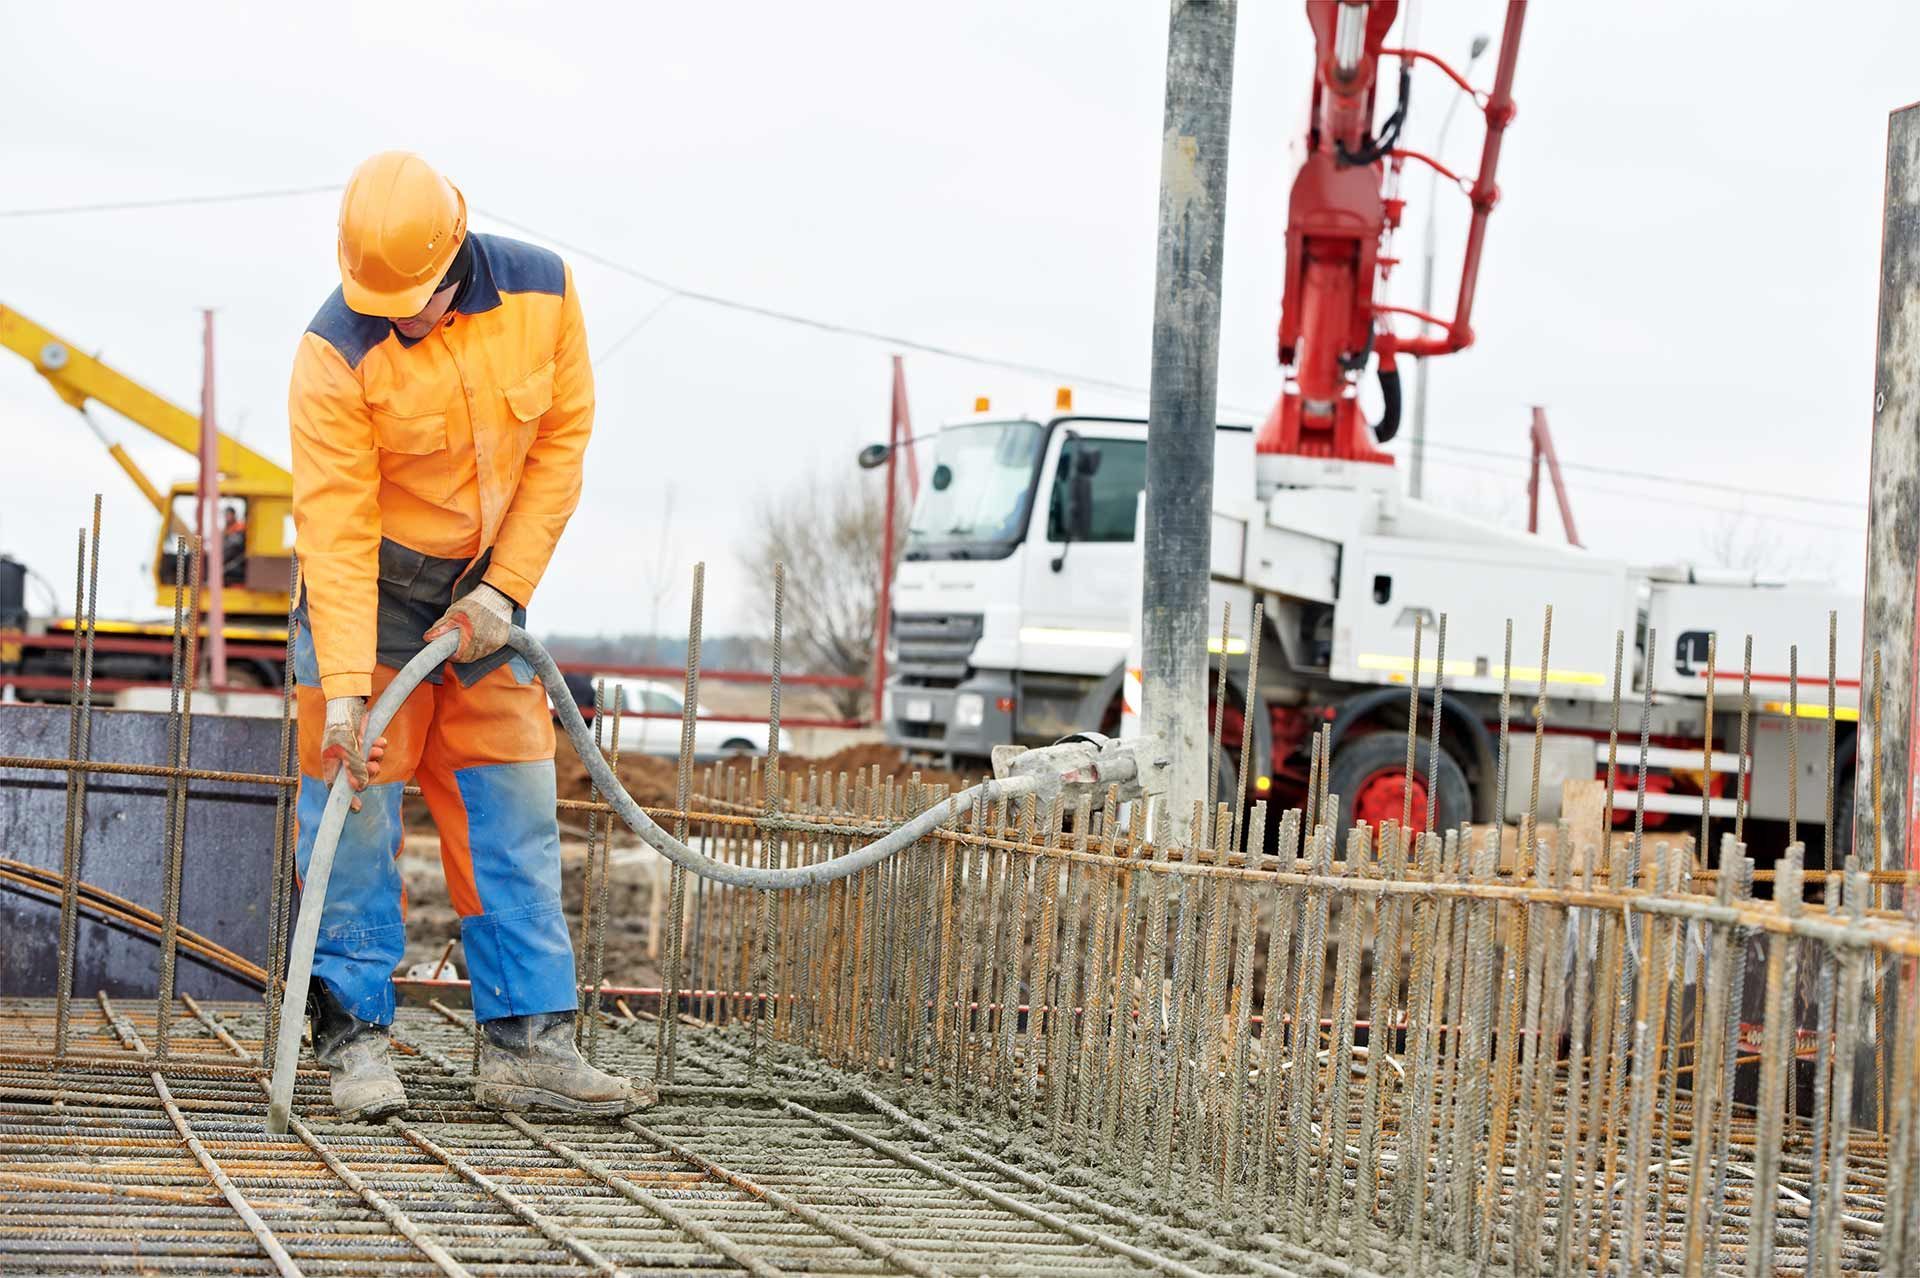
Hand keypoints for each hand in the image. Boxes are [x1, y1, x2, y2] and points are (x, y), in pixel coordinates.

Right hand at [320, 696, 387, 811]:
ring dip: (374, 758)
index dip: (345, 797)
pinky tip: (382, 742)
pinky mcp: (362, 741)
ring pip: (366, 763)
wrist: (348, 700)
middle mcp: (340, 758)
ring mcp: (351, 750)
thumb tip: (360, 787)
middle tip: (374, 768)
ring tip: (378, 749)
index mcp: (330, 762)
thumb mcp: (348, 750)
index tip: (357, 806)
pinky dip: (378, 748)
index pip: (335, 786)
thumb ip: (354, 768)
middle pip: (355, 775)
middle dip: (366, 773)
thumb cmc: (342, 725)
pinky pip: (372, 750)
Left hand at [426, 583, 513, 663]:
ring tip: (470, 636)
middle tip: (459, 642)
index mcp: (471, 637)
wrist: (496, 596)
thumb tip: (428, 638)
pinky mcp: (501, 641)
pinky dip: (483, 646)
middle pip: (470, 658)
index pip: (460, 658)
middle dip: (462, 653)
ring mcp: (495, 642)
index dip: (453, 656)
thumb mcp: (454, 613)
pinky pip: (489, 650)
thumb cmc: (475, 603)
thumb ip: (441, 627)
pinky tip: (480, 635)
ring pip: (480, 655)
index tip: (450, 651)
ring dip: (473, 650)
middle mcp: (485, 642)